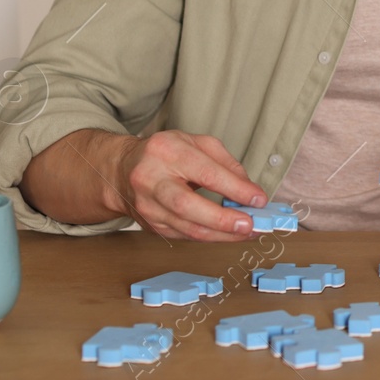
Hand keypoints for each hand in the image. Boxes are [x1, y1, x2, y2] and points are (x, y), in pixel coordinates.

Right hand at [107, 130, 266, 240]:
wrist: (122, 171)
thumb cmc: (165, 154)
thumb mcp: (196, 143)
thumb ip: (225, 163)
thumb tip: (248, 189)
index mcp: (166, 151)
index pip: (205, 172)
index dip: (234, 188)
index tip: (258, 199)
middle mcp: (151, 179)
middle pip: (187, 205)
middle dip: (222, 219)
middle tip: (249, 225)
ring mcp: (147, 205)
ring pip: (186, 227)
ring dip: (220, 234)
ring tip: (246, 233)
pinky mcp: (150, 225)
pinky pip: (184, 235)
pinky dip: (209, 236)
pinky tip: (227, 235)